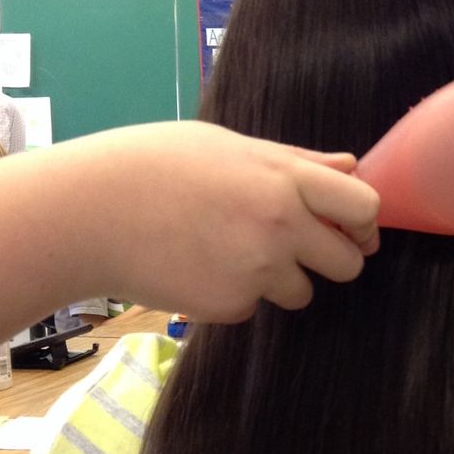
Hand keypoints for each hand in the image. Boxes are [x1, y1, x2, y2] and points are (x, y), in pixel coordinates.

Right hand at [79, 123, 379, 321]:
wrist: (89, 213)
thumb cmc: (154, 165)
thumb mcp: (228, 146)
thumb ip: (296, 162)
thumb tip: (350, 168)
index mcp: (284, 179)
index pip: (365, 207)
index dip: (364, 222)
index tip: (350, 227)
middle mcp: (280, 226)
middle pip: (348, 264)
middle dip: (331, 259)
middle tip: (295, 247)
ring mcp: (256, 271)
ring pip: (303, 292)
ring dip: (281, 280)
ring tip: (229, 250)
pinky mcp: (230, 305)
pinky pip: (255, 307)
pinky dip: (236, 295)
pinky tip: (199, 267)